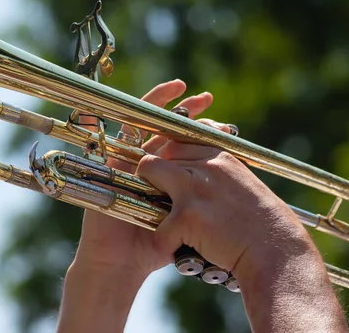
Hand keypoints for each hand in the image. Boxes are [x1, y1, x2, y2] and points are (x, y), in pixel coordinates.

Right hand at [73, 79, 231, 276]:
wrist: (124, 262)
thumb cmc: (155, 245)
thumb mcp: (185, 221)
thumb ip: (201, 204)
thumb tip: (237, 192)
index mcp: (168, 177)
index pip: (186, 145)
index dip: (203, 132)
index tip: (226, 127)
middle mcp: (149, 165)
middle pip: (167, 129)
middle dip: (187, 112)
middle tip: (206, 99)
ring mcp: (129, 161)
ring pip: (144, 124)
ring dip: (160, 103)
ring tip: (180, 87)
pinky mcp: (111, 163)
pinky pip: (115, 133)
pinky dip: (120, 116)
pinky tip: (127, 104)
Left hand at [134, 132, 348, 332]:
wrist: (275, 250)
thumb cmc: (258, 223)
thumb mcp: (240, 183)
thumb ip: (217, 169)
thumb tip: (191, 164)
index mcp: (219, 155)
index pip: (178, 139)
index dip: (167, 156)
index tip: (166, 173)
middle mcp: (206, 165)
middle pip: (160, 153)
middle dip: (153, 175)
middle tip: (159, 198)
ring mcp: (195, 187)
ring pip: (148, 172)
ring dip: (149, 195)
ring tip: (162, 217)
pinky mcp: (187, 215)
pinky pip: (158, 225)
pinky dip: (164, 242)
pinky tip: (177, 249)